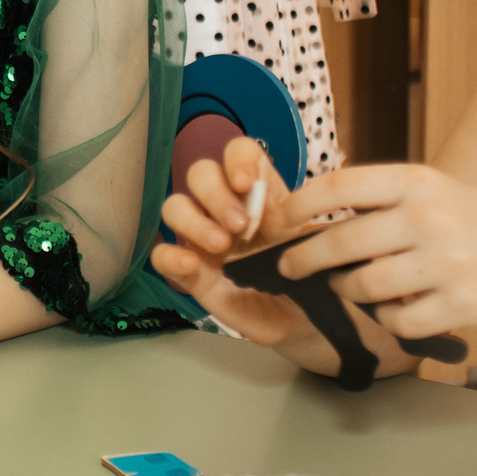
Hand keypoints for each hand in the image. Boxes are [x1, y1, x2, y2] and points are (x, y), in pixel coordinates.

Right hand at [150, 137, 414, 381]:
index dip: (236, 160)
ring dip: (194, 220)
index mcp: (259, 193)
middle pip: (200, 173)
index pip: (237, 153)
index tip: (247, 184)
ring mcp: (204, 238)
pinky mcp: (192, 272)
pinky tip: (191, 265)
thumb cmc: (311, 276)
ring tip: (222, 246)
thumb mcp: (314, 244)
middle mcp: (226, 209)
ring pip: (175, 207)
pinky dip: (169, 255)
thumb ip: (301, 225)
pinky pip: (162, 255)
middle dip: (216, 193)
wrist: (307, 323)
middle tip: (240, 225)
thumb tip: (286, 212)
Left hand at [268, 163, 476, 341]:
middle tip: (289, 267)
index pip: (341, 187)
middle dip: (304, 258)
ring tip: (348, 285)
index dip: (301, 204)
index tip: (278, 219)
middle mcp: (431, 218)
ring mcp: (448, 263)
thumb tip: (301, 211)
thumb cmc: (467, 221)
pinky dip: (386, 317)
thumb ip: (377, 198)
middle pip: (342, 242)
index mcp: (418, 182)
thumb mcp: (429, 190)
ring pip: (365, 286)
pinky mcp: (461, 306)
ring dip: (346, 289)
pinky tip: (394, 306)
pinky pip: (397, 320)